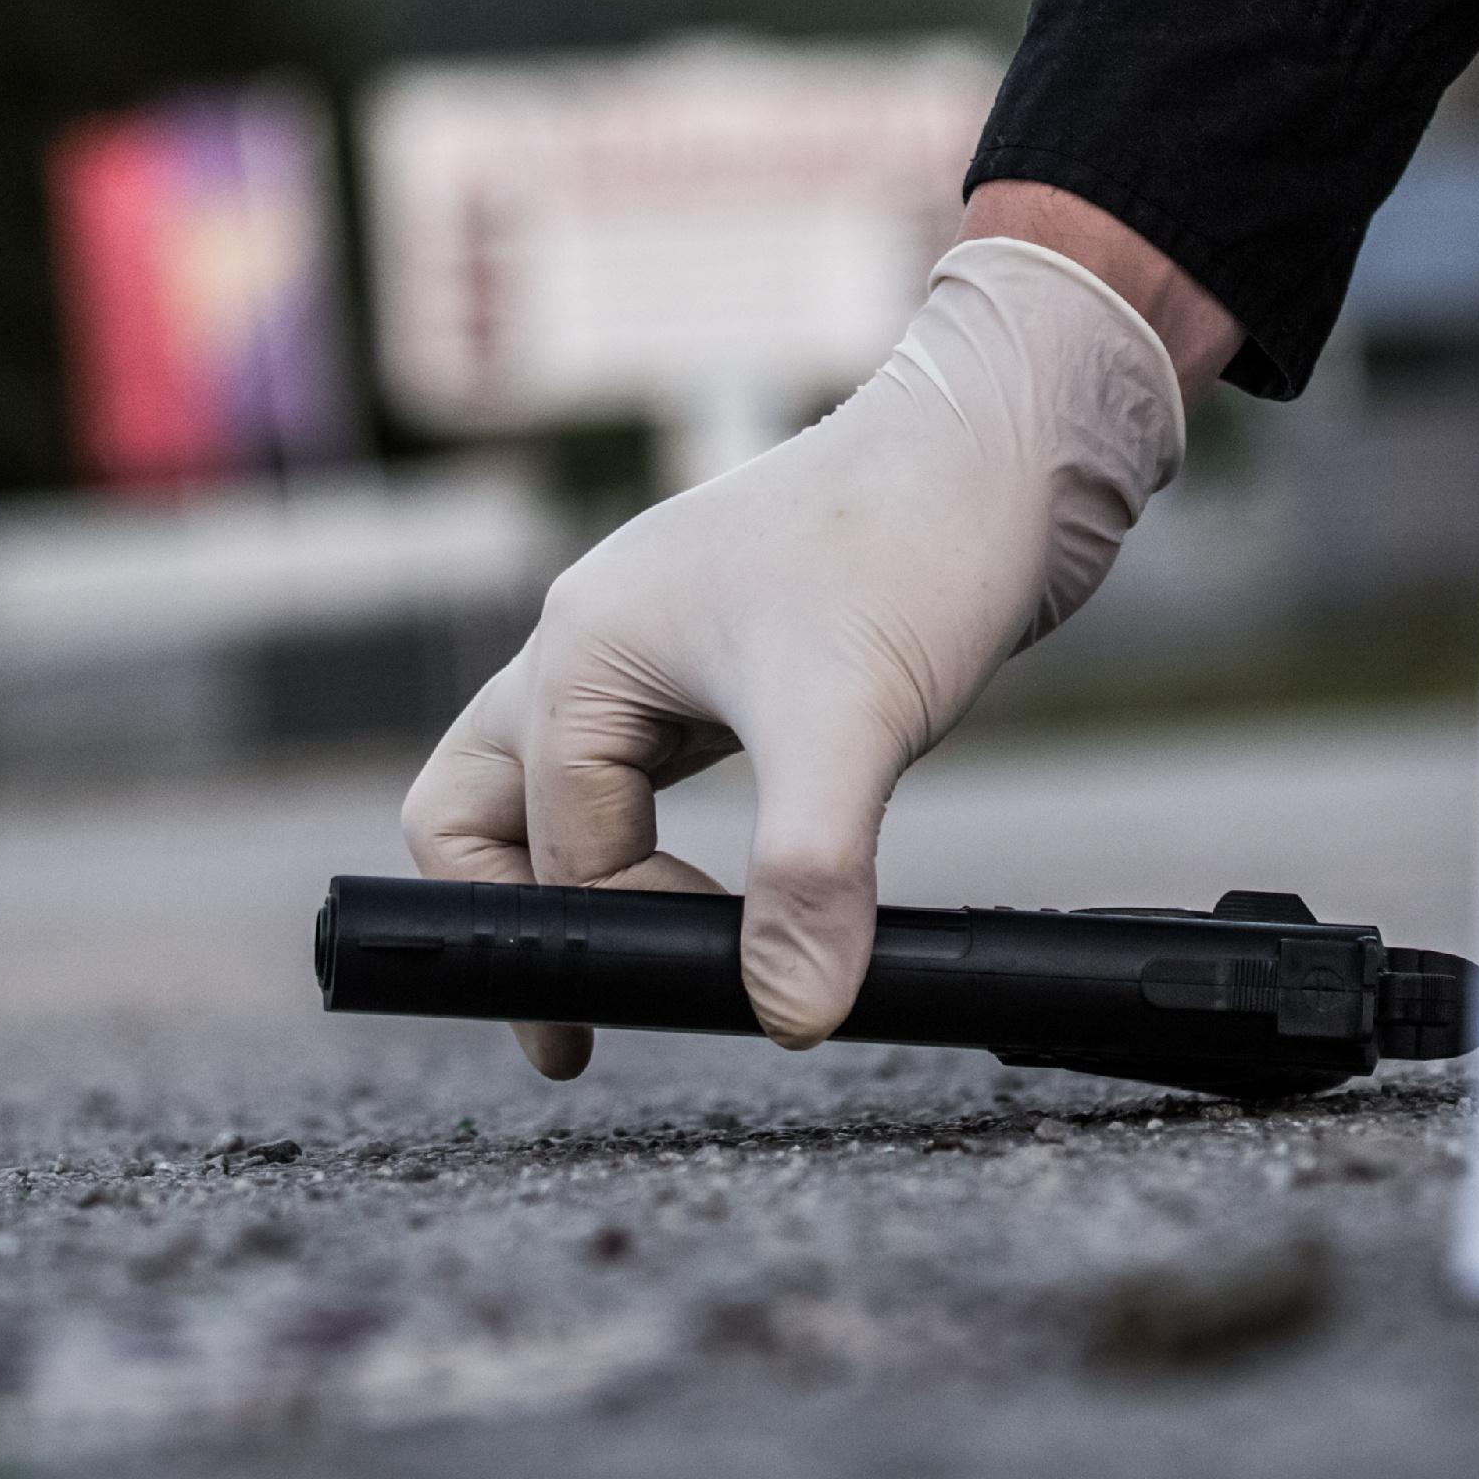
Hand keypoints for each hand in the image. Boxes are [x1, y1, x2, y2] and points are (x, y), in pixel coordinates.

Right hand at [400, 233, 1186, 1074]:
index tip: (719, 993)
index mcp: (583, 651)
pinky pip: (636, 767)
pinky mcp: (720, 657)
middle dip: (516, 922)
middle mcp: (592, 643)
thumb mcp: (855, 722)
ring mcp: (653, 646)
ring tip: (649, 969)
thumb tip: (789, 1015)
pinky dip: (652, 836)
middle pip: (474, 809)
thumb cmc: (913, 544)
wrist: (1003, 443)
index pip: (561, 851)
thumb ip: (808, 875)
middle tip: (573, 1034)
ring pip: (552, 788)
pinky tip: (735, 881)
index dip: (631, 938)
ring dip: (584, 876)